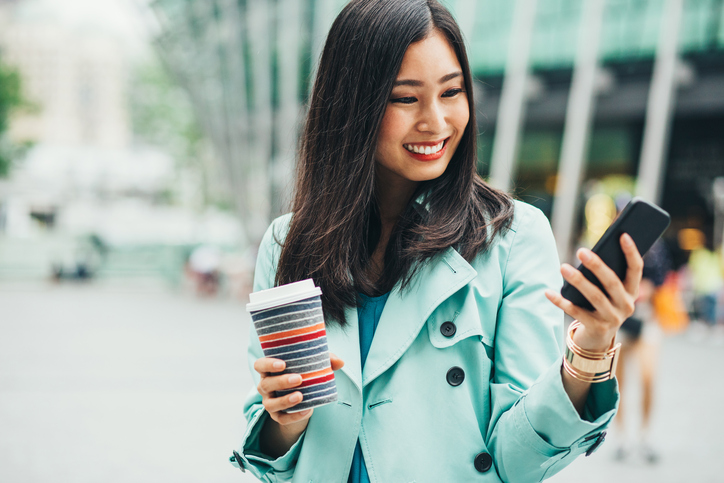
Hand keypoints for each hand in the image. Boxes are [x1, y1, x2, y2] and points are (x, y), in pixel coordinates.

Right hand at [254, 353, 344, 427]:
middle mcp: (265, 385)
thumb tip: (340, 362)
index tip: (283, 364)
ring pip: (270, 404)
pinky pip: (282, 419)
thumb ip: (325, 361)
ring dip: (284, 400)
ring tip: (301, 396)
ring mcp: (269, 401)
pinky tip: (308, 411)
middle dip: (281, 381)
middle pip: (266, 384)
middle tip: (299, 379)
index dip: (268, 364)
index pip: (260, 365)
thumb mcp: (313, 365)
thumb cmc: (304, 374)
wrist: (302, 398)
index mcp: (269, 370)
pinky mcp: (277, 416)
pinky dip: (294, 416)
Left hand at [545, 233, 643, 351]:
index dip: (631, 252)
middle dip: (597, 266)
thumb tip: (588, 252)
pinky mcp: (597, 328)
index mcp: (632, 291)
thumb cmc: (601, 305)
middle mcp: (626, 305)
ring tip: (563, 267)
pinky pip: (577, 312)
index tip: (623, 235)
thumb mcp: (607, 291)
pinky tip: (548, 292)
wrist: (598, 338)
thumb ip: (604, 274)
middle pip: (612, 282)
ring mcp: (613, 318)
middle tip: (580, 251)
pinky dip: (561, 301)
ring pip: (595, 296)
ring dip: (578, 281)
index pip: (636, 269)